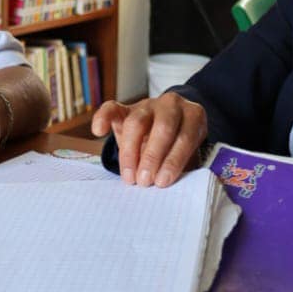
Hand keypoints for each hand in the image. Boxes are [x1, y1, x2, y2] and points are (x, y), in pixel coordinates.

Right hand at [91, 93, 206, 186]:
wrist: (169, 130)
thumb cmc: (180, 148)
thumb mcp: (190, 156)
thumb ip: (184, 167)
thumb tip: (171, 186)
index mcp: (193, 116)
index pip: (185, 136)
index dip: (173, 160)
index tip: (162, 182)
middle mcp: (171, 106)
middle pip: (162, 127)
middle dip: (152, 157)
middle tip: (144, 182)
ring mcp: (147, 105)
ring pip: (136, 122)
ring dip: (130, 152)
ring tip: (130, 177)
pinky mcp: (125, 108)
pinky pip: (112, 108)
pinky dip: (103, 118)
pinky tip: (98, 131)